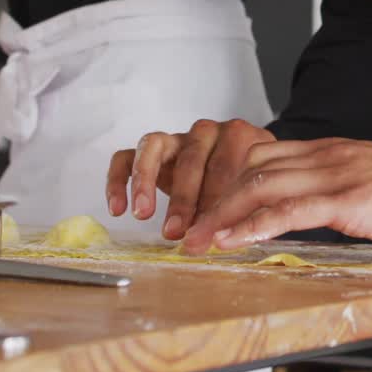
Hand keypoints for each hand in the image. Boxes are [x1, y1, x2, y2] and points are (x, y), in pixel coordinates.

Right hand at [106, 119, 276, 239]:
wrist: (240, 175)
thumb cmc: (247, 188)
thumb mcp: (253, 198)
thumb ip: (241, 214)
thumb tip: (219, 239)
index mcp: (238, 138)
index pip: (226, 163)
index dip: (216, 199)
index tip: (209, 229)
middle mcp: (205, 133)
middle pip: (191, 159)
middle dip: (183, 199)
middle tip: (177, 231)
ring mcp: (176, 138)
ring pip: (153, 148)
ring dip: (146, 182)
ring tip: (143, 214)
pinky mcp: (150, 151)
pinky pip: (125, 157)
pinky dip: (119, 181)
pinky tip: (118, 209)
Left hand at [181, 138, 371, 254]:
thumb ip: (341, 195)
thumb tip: (315, 218)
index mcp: (332, 151)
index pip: (261, 158)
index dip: (225, 184)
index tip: (202, 210)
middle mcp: (327, 155)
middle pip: (249, 168)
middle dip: (210, 198)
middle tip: (183, 227)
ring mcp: (338, 173)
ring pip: (260, 186)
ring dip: (220, 215)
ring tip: (194, 240)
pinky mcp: (352, 198)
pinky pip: (290, 210)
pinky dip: (254, 225)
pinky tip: (233, 240)